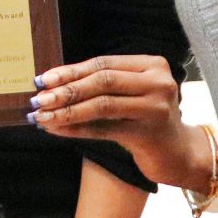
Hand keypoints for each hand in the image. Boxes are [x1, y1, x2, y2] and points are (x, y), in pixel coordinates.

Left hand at [28, 55, 213, 191]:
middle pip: (103, 81)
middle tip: (39, 98)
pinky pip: (104, 130)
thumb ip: (101, 85)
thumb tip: (51, 85)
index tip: (43, 79)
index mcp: (152, 64)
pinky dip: (77, 129)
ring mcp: (157, 108)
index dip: (71, 71)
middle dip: (67, 90)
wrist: (177, 154)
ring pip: (102, 105)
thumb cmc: (146, 119)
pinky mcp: (149, 134)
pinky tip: (57, 130)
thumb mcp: (130, 94)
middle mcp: (158, 82)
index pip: (104, 63)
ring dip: (67, 111)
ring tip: (42, 116)